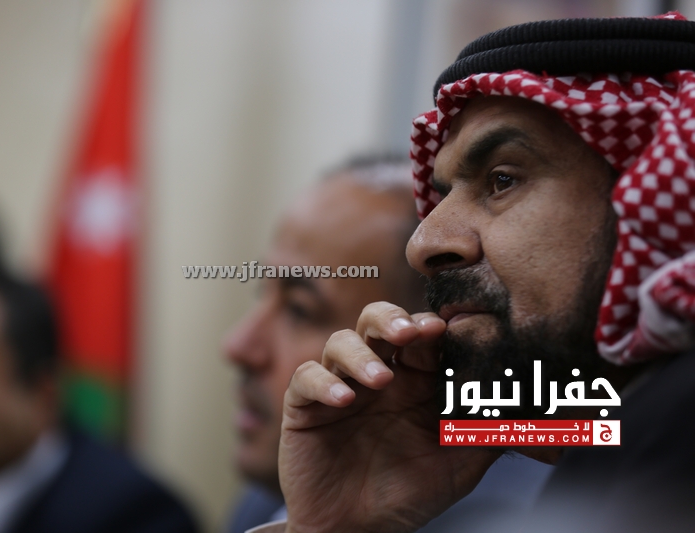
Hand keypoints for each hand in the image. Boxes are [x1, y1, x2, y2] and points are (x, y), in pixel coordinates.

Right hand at [279, 302, 498, 532]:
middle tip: (408, 333)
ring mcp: (341, 387)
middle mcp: (378, 376)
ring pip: (341, 342)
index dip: (430, 326)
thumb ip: (493, 435)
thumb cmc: (408, 494)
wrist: (355, 532)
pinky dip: (324, 383)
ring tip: (380, 380)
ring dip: (360, 354)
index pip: (421, 336)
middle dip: (391, 320)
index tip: (444, 328)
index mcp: (414, 381)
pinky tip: (343, 400)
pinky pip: (307, 378)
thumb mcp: (459, 466)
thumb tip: (543, 418)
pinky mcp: (305, 406)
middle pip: (377, 322)